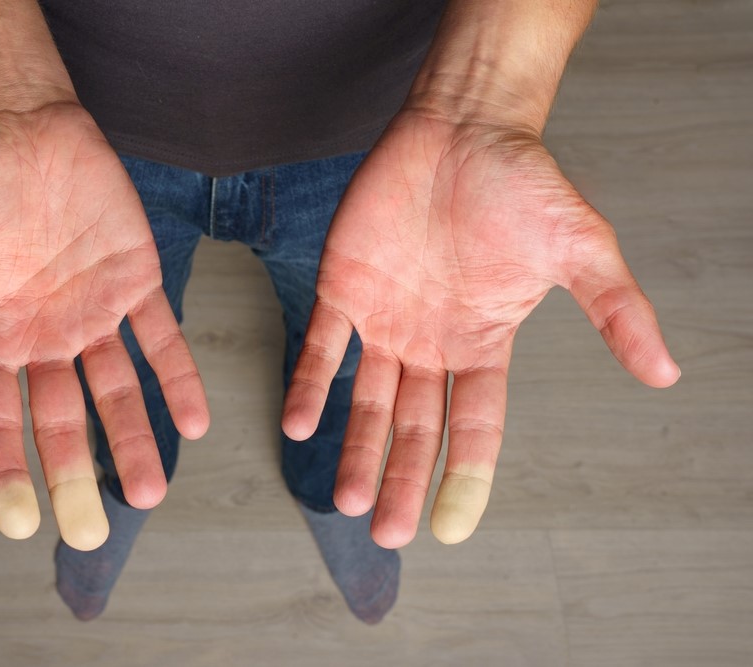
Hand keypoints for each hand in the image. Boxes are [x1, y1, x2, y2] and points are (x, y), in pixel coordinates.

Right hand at [0, 103, 208, 549]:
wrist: (17, 124)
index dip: (4, 474)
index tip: (19, 525)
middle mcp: (45, 338)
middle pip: (62, 422)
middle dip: (77, 475)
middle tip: (93, 532)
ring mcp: (93, 313)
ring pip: (117, 391)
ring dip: (133, 440)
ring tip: (150, 492)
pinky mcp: (136, 282)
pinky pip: (162, 339)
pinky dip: (177, 380)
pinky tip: (193, 421)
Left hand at [282, 113, 678, 547]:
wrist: (463, 128)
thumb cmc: (522, 184)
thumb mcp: (580, 249)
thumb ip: (615, 310)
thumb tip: (665, 374)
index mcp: (484, 344)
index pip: (476, 427)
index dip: (465, 479)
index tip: (448, 530)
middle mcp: (431, 343)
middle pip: (416, 427)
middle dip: (402, 479)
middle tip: (386, 532)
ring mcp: (385, 320)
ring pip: (367, 400)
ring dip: (355, 448)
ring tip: (343, 500)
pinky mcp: (344, 289)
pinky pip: (321, 347)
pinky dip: (309, 385)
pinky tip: (296, 424)